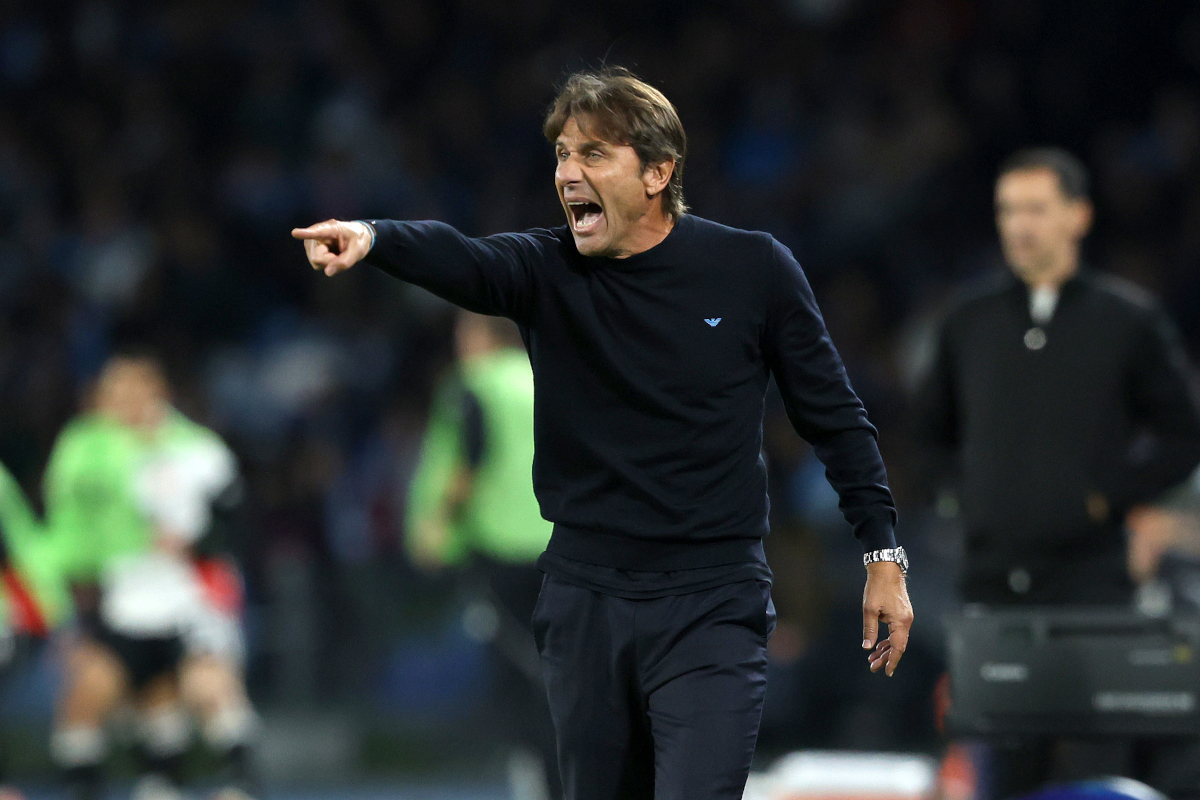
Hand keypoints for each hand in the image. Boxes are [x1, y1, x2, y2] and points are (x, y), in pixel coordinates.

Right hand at [291, 219, 373, 275]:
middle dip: (330, 261)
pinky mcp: (310, 250)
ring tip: (337, 252)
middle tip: (342, 253)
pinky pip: (317, 264)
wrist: (356, 237)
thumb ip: (345, 262)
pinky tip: (332, 255)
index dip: (306, 233)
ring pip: (316, 262)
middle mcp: (316, 233)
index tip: (295, 233)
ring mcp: (311, 242)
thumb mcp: (358, 250)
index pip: (317, 232)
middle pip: (317, 257)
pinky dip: (327, 263)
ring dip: (329, 262)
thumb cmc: (358, 240)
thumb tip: (327, 273)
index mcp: (331, 228)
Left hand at [862, 560, 912, 676]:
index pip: (898, 647)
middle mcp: (906, 621)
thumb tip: (867, 647)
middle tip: (872, 667)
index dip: (892, 661)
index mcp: (900, 621)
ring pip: (897, 639)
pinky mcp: (902, 614)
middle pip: (898, 645)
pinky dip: (888, 640)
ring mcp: (906, 617)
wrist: (886, 569)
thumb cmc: (877, 587)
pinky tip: (878, 646)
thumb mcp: (869, 609)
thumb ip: (869, 630)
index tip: (886, 671)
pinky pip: (896, 632)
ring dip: (886, 649)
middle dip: (886, 658)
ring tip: (872, 659)